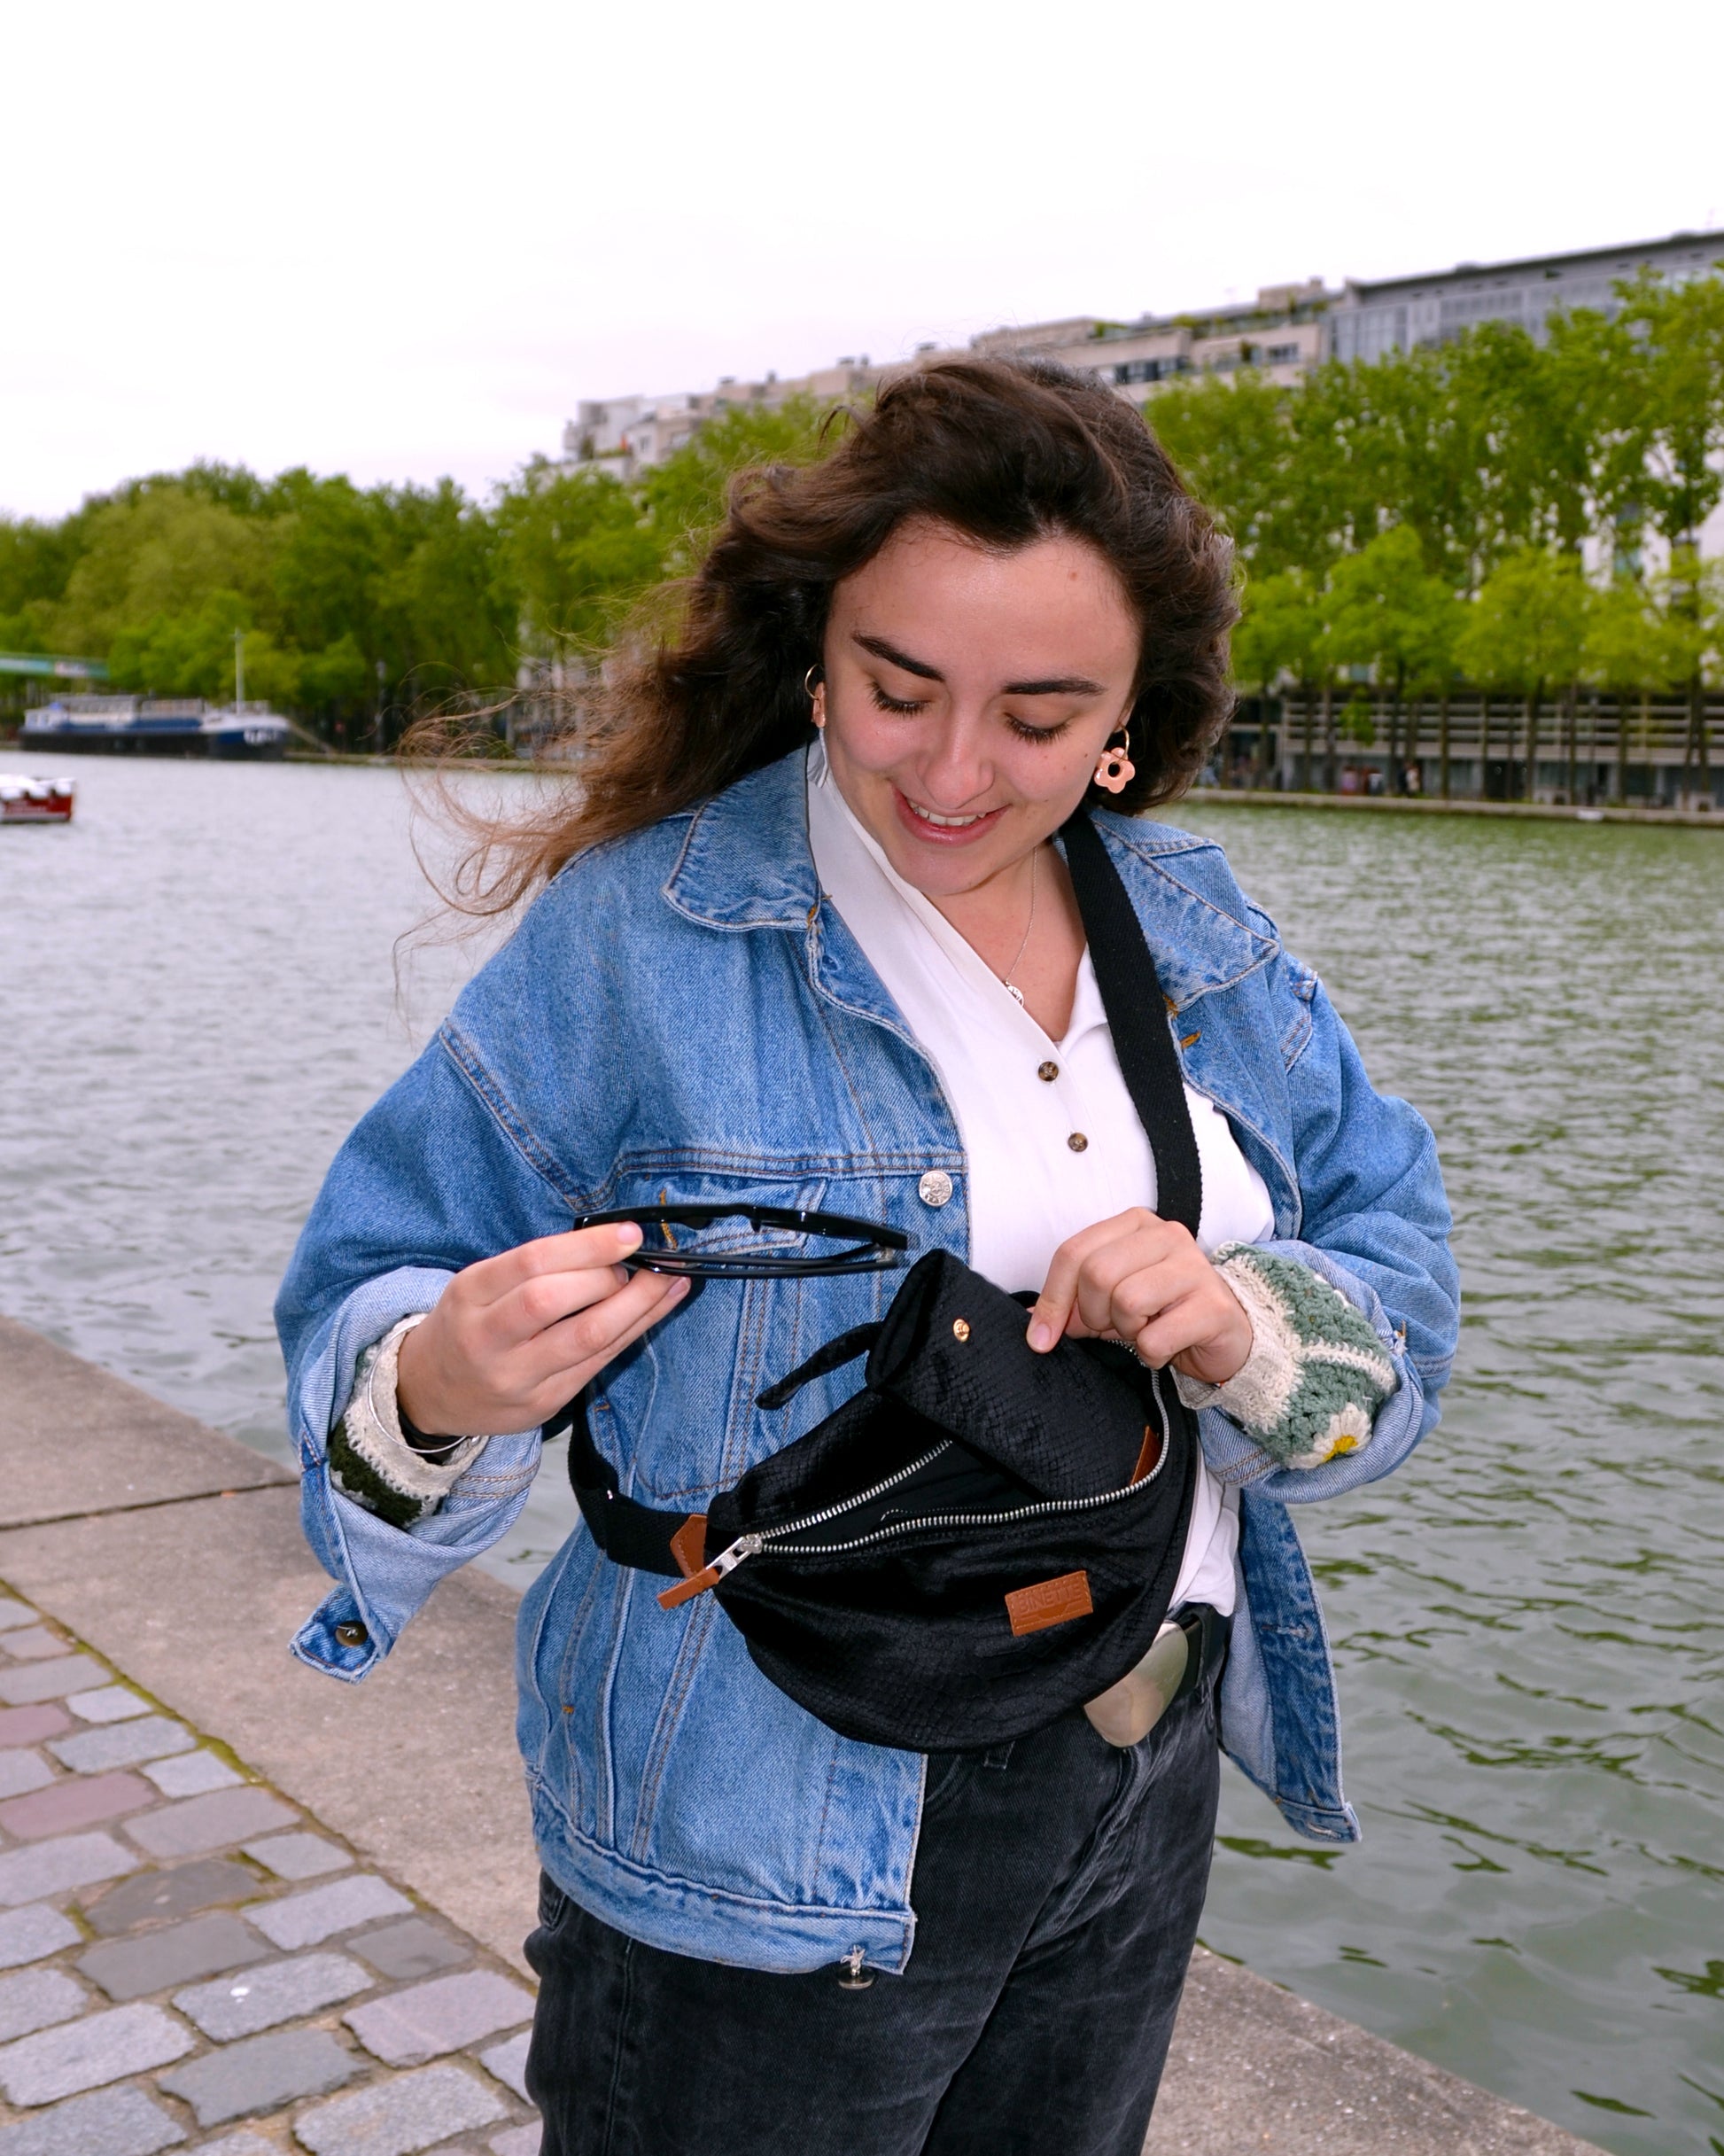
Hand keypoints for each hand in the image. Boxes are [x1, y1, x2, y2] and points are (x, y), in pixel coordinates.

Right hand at [396, 1222, 688, 1435]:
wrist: (431, 1391)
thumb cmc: (468, 1323)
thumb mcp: (480, 1284)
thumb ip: (536, 1267)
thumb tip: (613, 1243)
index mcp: (469, 1295)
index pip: (531, 1263)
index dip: (588, 1246)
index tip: (630, 1233)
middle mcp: (486, 1339)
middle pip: (553, 1300)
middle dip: (609, 1277)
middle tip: (640, 1264)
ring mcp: (514, 1378)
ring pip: (585, 1338)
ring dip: (637, 1306)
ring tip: (668, 1281)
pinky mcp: (542, 1405)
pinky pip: (597, 1364)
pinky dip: (633, 1332)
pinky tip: (657, 1309)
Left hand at [1025, 1208, 1252, 1385]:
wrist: (1225, 1335)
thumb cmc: (1161, 1311)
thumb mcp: (1109, 1301)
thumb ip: (1071, 1305)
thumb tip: (1030, 1326)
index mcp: (1134, 1224)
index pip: (1073, 1252)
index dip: (1052, 1299)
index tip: (1041, 1338)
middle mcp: (1167, 1235)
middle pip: (1097, 1274)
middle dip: (1094, 1314)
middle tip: (1115, 1326)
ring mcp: (1194, 1267)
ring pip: (1127, 1301)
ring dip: (1126, 1331)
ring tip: (1144, 1330)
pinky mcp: (1213, 1306)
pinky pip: (1155, 1337)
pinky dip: (1151, 1353)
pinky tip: (1165, 1347)